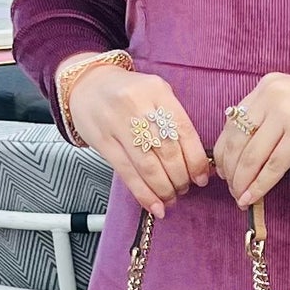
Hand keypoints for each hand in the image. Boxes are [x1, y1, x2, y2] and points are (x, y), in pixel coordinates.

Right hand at [67, 63, 213, 214]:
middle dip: (180, 178)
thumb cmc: (128, 93)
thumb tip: (195, 161)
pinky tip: (154, 204)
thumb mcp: (155, 94)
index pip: (183, 131)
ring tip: (171, 198)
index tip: (201, 178)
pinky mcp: (102, 141)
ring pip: (148, 166)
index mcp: (157, 91)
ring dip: (163, 189)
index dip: (195, 160)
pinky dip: (143, 193)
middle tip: (185, 188)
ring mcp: (117, 123)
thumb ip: (173, 120)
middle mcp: (138, 105)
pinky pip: (127, 173)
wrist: (88, 84)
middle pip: (167, 151)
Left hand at [213, 73, 289, 208]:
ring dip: (241, 183)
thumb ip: (269, 115)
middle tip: (230, 189)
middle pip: (235, 141)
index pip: (231, 122)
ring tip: (239, 198)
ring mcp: (287, 114)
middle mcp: (273, 95)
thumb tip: (242, 149)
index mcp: (268, 85)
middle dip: (229, 171)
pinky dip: (258, 187)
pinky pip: (272, 168)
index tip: (222, 171)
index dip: (223, 152)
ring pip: (250, 157)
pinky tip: (251, 199)